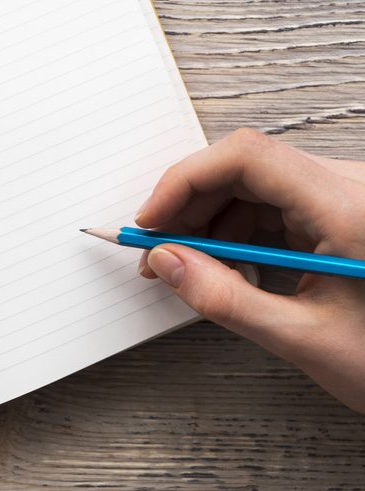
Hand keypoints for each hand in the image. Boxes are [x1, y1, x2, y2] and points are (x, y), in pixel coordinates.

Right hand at [137, 128, 364, 412]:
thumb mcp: (304, 338)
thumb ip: (225, 299)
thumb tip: (167, 262)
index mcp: (348, 209)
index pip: (248, 157)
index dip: (186, 180)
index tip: (152, 220)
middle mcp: (350, 189)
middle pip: (245, 167)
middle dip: (190, 205)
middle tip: (157, 249)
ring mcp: (346, 198)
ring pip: (255, 185)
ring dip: (210, 221)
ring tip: (184, 265)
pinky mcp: (342, 213)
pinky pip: (274, 204)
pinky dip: (238, 231)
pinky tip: (224, 266)